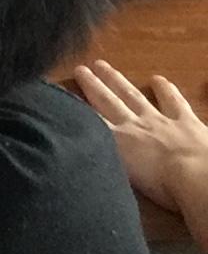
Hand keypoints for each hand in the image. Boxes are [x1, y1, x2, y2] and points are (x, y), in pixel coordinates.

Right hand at [73, 62, 207, 236]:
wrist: (196, 177)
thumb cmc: (162, 188)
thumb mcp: (126, 181)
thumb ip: (107, 166)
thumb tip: (85, 163)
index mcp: (117, 141)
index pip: (90, 120)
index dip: (75, 105)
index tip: (60, 93)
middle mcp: (134, 125)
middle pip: (108, 101)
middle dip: (92, 85)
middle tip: (79, 68)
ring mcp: (160, 120)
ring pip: (134, 96)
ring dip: (118, 80)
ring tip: (103, 65)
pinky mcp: (186, 121)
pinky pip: (174, 102)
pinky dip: (166, 90)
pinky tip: (159, 79)